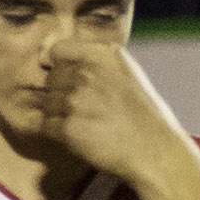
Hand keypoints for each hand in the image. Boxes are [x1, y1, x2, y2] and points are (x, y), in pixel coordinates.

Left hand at [28, 40, 199, 199]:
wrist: (154, 149)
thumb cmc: (142, 113)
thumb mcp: (127, 70)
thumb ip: (97, 59)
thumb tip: (55, 56)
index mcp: (101, 55)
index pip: (58, 50)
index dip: (60, 66)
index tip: (70, 80)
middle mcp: (87, 74)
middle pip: (50, 79)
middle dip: (60, 93)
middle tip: (82, 109)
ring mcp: (76, 101)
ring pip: (46, 103)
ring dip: (58, 115)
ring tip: (83, 123)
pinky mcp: (69, 128)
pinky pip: (45, 126)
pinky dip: (55, 133)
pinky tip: (76, 136)